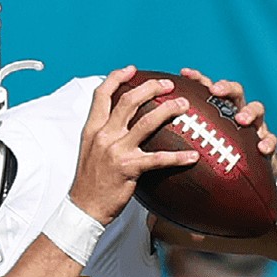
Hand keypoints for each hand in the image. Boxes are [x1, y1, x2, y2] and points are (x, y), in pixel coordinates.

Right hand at [68, 66, 199, 226]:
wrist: (83, 207)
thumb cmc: (89, 182)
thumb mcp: (90, 151)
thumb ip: (103, 134)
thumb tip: (121, 124)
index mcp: (92, 129)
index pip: (101, 94)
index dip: (117, 77)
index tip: (132, 69)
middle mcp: (103, 135)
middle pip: (129, 100)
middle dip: (151, 87)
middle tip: (168, 85)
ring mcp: (116, 151)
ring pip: (146, 122)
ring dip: (168, 110)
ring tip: (184, 105)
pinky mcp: (129, 168)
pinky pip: (158, 159)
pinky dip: (178, 157)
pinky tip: (192, 156)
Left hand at [180, 68, 276, 173]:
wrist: (242, 177)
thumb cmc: (214, 156)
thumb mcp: (195, 144)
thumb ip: (176, 135)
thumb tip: (142, 132)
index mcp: (217, 111)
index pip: (208, 88)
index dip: (198, 79)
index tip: (183, 73)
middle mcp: (236, 113)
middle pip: (234, 92)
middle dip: (226, 87)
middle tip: (215, 90)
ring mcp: (253, 126)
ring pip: (257, 109)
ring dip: (250, 111)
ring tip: (241, 119)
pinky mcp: (266, 143)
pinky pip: (271, 140)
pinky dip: (268, 141)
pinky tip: (262, 147)